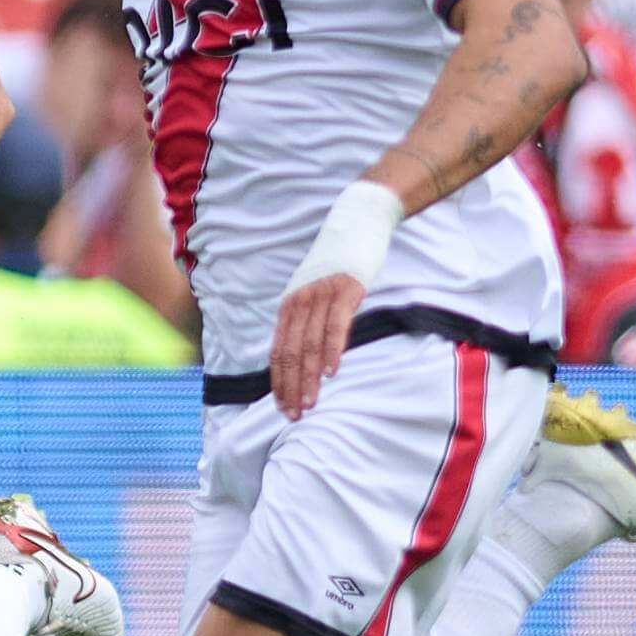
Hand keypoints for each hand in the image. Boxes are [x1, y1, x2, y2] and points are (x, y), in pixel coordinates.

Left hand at [273, 180, 401, 416]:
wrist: (357, 220)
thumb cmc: (338, 261)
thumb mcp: (314, 291)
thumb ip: (308, 319)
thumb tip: (307, 355)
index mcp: (289, 306)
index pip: (278, 352)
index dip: (278, 382)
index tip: (281, 408)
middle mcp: (299, 301)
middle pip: (290, 353)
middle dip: (290, 388)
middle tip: (294, 416)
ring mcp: (322, 295)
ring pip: (310, 344)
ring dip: (309, 378)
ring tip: (310, 404)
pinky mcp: (347, 288)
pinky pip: (336, 325)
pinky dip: (332, 350)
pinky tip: (332, 372)